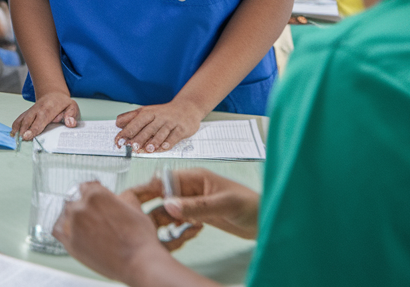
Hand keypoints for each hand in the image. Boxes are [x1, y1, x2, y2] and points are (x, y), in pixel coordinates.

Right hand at [11, 92, 78, 140]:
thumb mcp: (72, 106)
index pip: (41, 119)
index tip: (27, 135)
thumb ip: (71, 115)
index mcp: (49, 108)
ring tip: (14, 138)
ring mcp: (32, 110)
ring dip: (18, 128)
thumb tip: (70, 123)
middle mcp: (38, 109)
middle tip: (21, 139)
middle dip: (24, 129)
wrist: (54, 94)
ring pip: (23, 118)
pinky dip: (15, 125)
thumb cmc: (63, 103)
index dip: (34, 128)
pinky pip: (20, 118)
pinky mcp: (28, 112)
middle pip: (29, 120)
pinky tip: (13, 133)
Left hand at [52, 182, 198, 281]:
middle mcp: (80, 205)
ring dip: (73, 217)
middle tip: (93, 216)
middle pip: (74, 199)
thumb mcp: (133, 206)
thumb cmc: (140, 237)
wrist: (138, 262)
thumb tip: (112, 196)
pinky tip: (71, 231)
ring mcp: (73, 223)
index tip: (92, 199)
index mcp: (95, 192)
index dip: (90, 193)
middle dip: (82, 205)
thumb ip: (116, 198)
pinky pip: (57, 229)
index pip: (85, 186)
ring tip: (86, 226)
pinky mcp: (69, 241)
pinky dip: (62, 228)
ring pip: (65, 213)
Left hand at [115, 97, 203, 153]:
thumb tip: (117, 123)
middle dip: (140, 138)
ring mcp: (171, 122)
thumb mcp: (146, 111)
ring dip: (154, 141)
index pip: (136, 122)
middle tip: (132, 147)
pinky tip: (164, 147)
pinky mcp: (182, 128)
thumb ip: (131, 117)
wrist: (187, 107)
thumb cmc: (163, 112)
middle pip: (148, 128)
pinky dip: (169, 142)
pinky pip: (175, 136)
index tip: (119, 141)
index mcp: (148, 112)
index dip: (126, 132)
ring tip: (147, 149)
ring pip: (162, 132)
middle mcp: (159, 117)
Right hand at [130, 168, 260, 239]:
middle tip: (152, 221)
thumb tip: (169, 205)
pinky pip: (178, 217)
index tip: (144, 203)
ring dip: (166, 218)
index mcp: (196, 177)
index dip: (153, 190)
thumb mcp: (223, 205)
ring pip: (169, 207)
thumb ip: (197, 206)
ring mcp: (194, 201)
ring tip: (169, 230)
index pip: (166, 178)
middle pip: (163, 193)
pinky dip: (176, 225)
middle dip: (157, 206)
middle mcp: (192, 187)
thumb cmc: (251, 206)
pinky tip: (182, 231)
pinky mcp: (198, 214)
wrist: (265, 222)